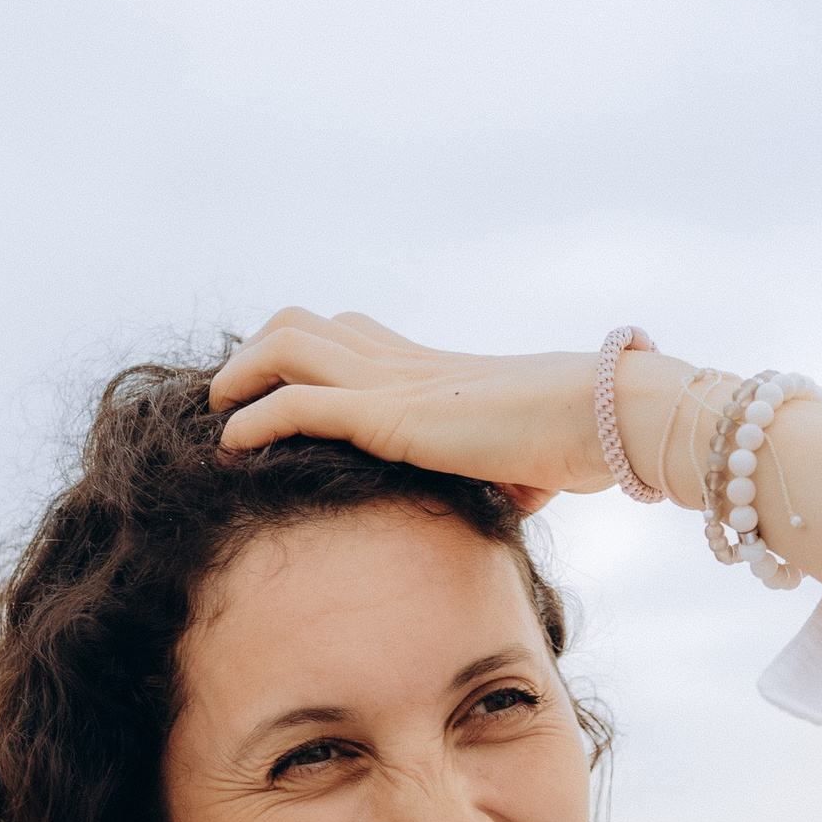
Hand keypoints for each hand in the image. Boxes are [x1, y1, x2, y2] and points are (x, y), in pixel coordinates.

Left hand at [211, 308, 613, 512]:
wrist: (604, 420)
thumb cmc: (578, 443)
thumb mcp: (525, 462)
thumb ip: (503, 474)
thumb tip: (520, 498)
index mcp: (429, 367)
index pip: (347, 334)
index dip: (298, 352)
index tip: (268, 389)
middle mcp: (404, 363)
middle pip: (301, 322)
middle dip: (253, 354)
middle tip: (230, 401)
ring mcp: (393, 382)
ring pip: (284, 344)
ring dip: (237, 377)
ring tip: (217, 417)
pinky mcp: (390, 415)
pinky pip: (297, 403)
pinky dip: (251, 420)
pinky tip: (230, 447)